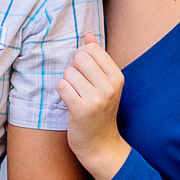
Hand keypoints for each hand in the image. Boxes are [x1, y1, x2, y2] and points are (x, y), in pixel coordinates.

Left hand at [56, 34, 129, 179]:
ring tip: (77, 96)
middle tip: (79, 86)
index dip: (82, 58)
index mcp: (117, 77)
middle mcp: (109, 86)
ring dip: (67, 83)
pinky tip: (70, 103)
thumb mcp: (105, 83)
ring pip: (68, 72)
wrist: (100, 145)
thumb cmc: (100, 110)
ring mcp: (96, 98)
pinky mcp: (81, 109)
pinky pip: (62, 86)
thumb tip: (89, 34)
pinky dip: (62, 93)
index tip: (86, 75)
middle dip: (73, 69)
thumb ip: (97, 57)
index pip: (91, 49)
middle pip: (78, 57)